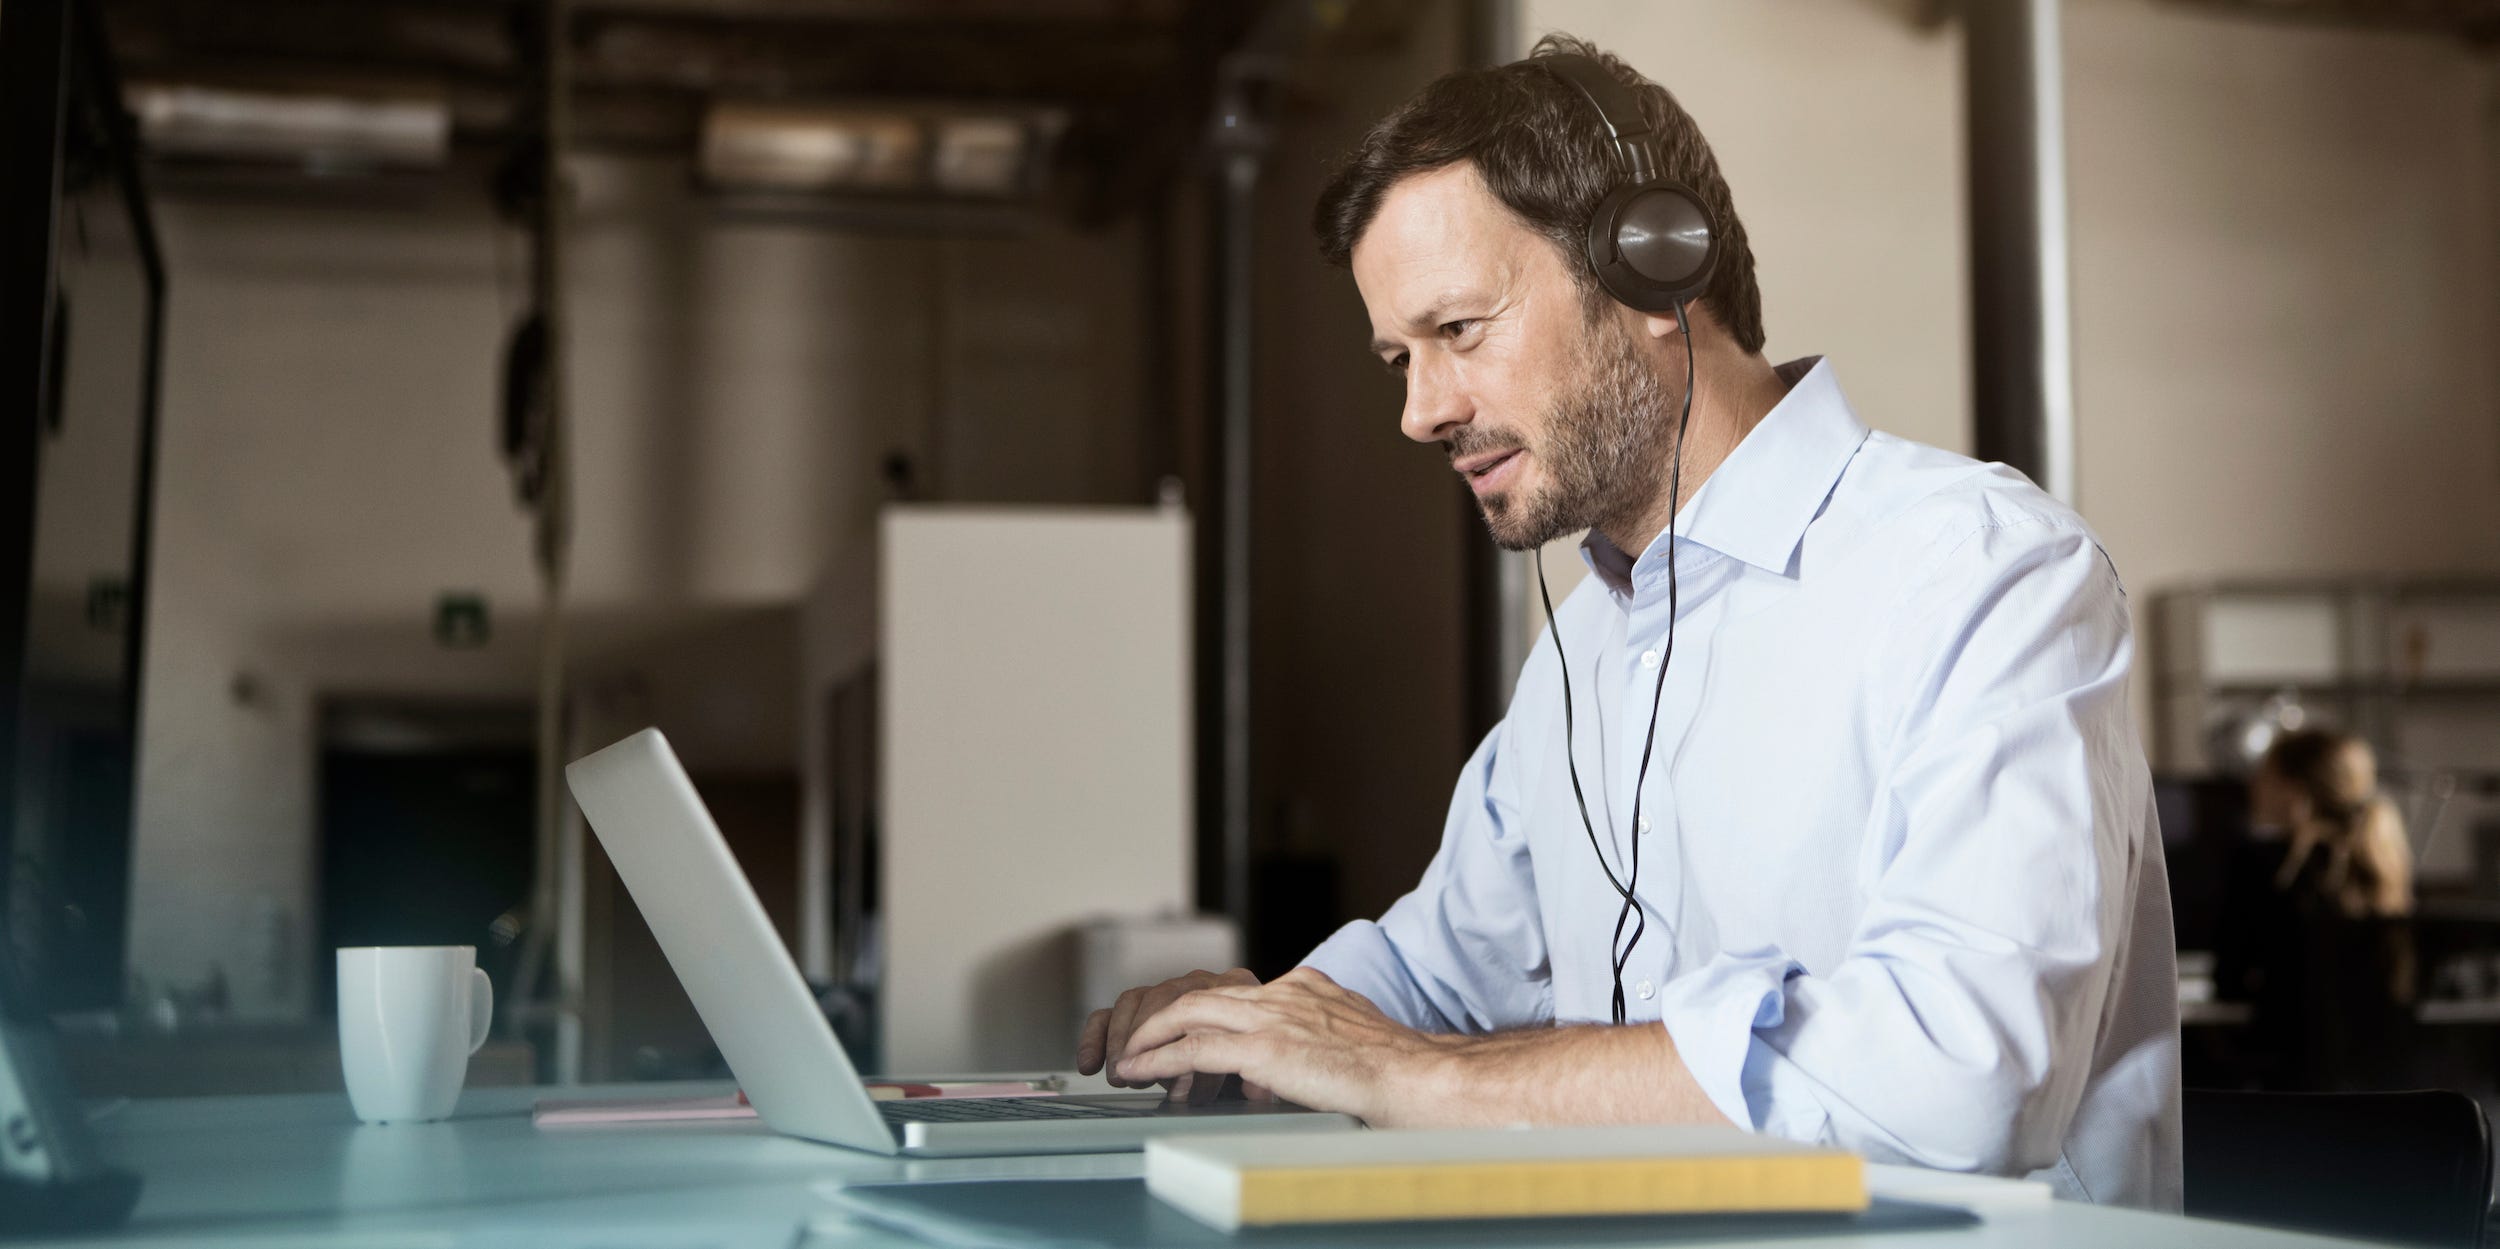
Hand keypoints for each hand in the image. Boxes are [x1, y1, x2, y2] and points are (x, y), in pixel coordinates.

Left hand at [1113, 967, 1451, 1124]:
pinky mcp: (1264, 1048)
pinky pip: (1194, 1049)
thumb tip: (1299, 1062)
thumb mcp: (1348, 1038)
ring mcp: (1272, 1017)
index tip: (1185, 1030)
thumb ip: (1316, 1039)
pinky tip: (1136, 1071)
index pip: (1238, 993)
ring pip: (1189, 1013)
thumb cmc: (1394, 1070)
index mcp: (1304, 988)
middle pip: (1204, 994)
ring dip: (1149, 1036)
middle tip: (1136, 1038)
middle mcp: (1283, 993)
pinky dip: (1157, 1058)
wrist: (1414, 1077)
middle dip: (1163, 1017)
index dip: (1204, 1012)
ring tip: (1125, 1056)